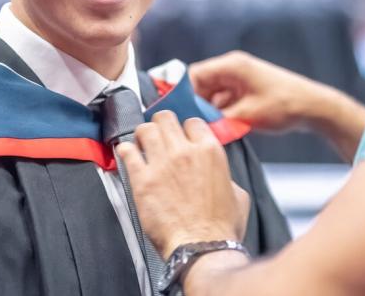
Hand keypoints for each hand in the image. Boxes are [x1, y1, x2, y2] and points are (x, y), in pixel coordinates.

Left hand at [117, 111, 249, 258]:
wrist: (201, 248)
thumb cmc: (220, 228)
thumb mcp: (238, 194)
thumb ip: (225, 175)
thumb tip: (217, 173)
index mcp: (209, 151)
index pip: (192, 122)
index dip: (186, 128)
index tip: (182, 135)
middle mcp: (184, 151)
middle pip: (166, 118)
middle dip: (162, 124)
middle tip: (159, 133)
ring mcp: (161, 163)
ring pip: (145, 129)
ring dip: (143, 134)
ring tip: (142, 142)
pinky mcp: (142, 180)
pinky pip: (127, 152)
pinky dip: (126, 150)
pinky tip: (128, 155)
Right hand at [189, 51, 333, 131]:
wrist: (315, 108)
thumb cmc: (284, 105)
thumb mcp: (247, 116)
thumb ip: (218, 120)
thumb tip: (197, 128)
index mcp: (232, 66)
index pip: (194, 74)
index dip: (183, 93)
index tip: (178, 112)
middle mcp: (234, 68)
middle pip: (202, 84)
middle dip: (196, 105)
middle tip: (191, 125)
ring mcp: (241, 79)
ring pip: (212, 94)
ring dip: (209, 111)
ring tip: (207, 129)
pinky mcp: (247, 90)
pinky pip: (225, 100)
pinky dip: (221, 113)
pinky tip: (222, 128)